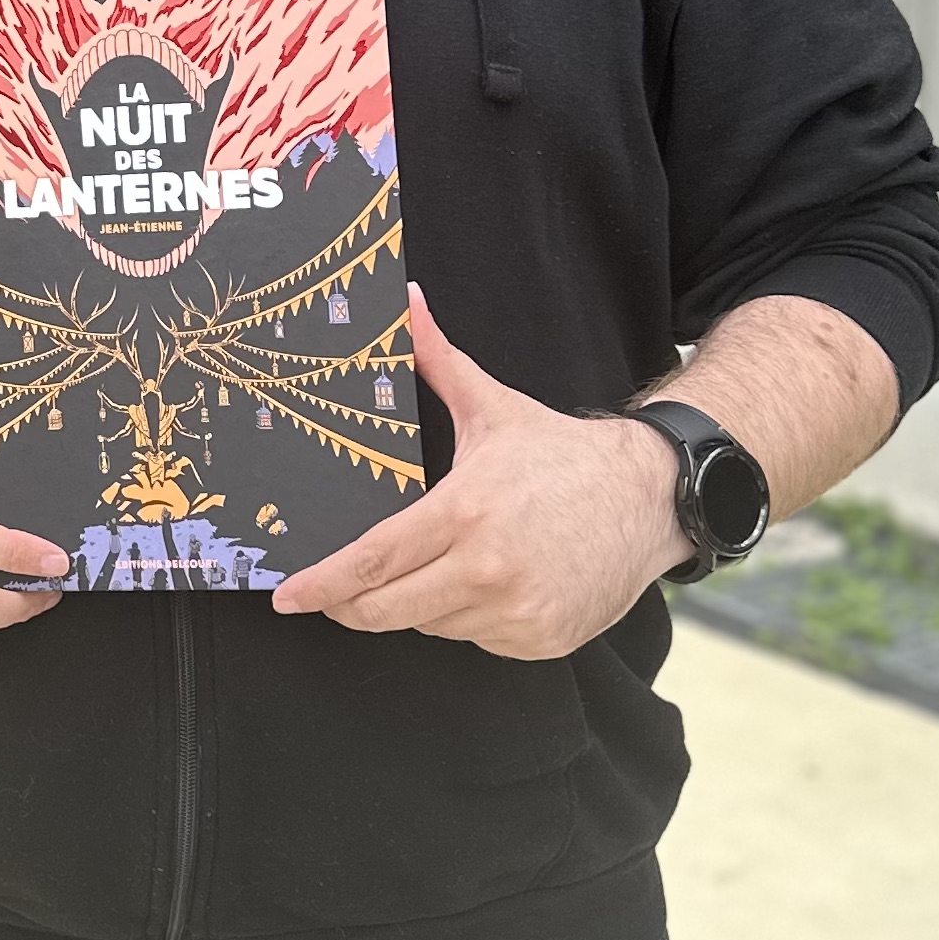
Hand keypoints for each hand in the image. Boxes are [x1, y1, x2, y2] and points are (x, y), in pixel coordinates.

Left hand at [271, 283, 687, 658]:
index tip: (287, 597)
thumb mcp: (495, 406)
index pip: (372, 560)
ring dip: (418, 604)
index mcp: (464, 512)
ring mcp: (517, 612)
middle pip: (388, 608)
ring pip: (431, 624)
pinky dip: (467, 617)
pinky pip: (476, 639)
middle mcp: (488, 569)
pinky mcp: (542, 640)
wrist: (651, 496)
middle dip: (349, 606)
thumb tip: (407, 300)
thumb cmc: (562, 454)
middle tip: (329, 597)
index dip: (322, 584)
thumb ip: (439, 360)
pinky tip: (486, 583)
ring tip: (441, 563)